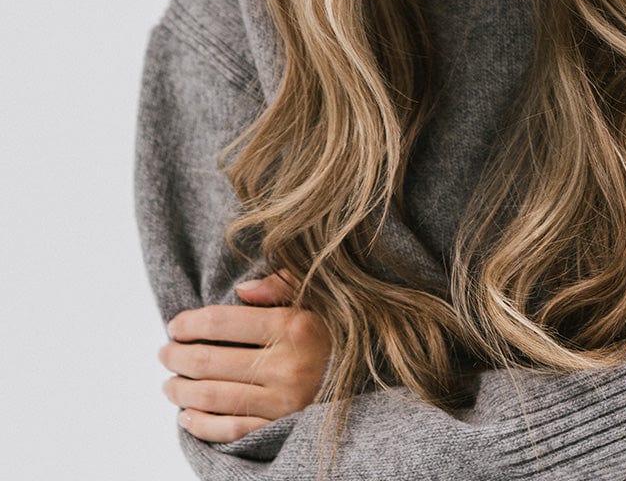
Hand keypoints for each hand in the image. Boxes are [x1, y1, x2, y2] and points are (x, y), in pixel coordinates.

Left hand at [159, 271, 332, 443]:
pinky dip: (202, 424)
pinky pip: (231, 430)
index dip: (191, 323)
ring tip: (169, 383)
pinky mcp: (281, 428)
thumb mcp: (319, 298)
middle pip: (211, 361)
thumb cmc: (336, 334)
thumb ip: (283, 285)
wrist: (371, 380)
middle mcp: (288, 365)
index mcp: (296, 326)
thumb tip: (243, 290)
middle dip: (178, 357)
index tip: (176, 324)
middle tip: (165, 352)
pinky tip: (186, 415)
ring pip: (214, 397)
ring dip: (181, 390)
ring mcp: (283, 402)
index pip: (224, 323)